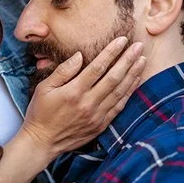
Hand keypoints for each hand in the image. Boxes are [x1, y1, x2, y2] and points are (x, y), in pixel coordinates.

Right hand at [21, 38, 145, 158]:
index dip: (111, 52)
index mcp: (74, 92)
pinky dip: (129, 92)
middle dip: (128, 60)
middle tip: (139, 46)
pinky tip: (135, 81)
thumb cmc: (40, 112)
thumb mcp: (43, 88)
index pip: (97, 67)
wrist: (43, 142)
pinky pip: (119, 106)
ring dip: (133, 75)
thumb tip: (79, 55)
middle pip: (114, 78)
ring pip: (120, 92)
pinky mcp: (101, 124)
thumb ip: (63, 71)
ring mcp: (97, 115)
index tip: (122, 40)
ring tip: (142, 60)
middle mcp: (88, 103)